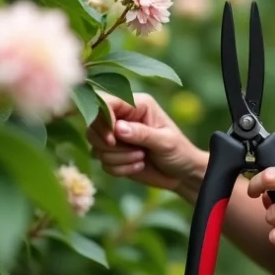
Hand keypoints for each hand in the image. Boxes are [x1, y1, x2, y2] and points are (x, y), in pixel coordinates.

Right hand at [86, 92, 204, 193]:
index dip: (102, 119)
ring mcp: (116, 136)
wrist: (181, 173)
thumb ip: (142, 134)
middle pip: (93, 125)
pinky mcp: (114, 154)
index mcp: (136, 105)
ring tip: (142, 158)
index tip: (112, 139)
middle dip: (109, 144)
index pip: (106, 101)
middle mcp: (123, 117)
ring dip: (119, 158)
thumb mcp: (165, 141)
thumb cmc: (179, 151)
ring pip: (96, 146)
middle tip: (136, 151)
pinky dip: (119, 169)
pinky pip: (102, 163)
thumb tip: (118, 128)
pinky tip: (139, 166)